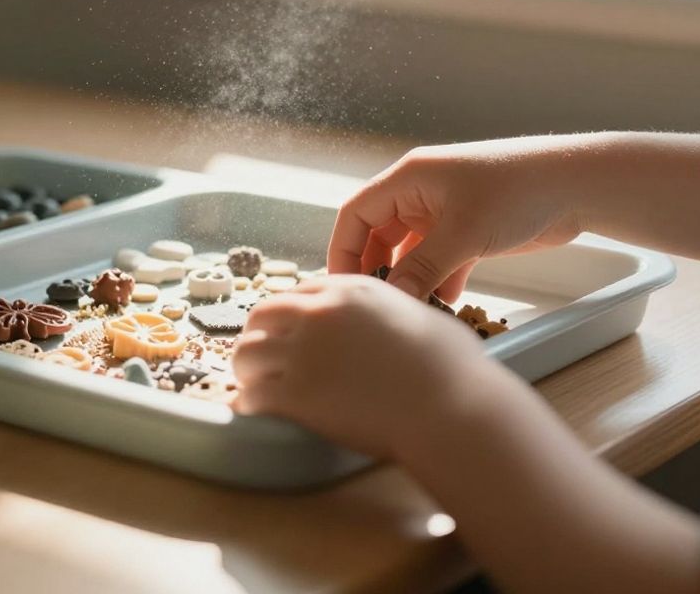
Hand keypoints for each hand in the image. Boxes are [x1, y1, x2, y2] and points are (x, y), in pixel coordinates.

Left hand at [231, 275, 500, 458]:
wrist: (451, 408)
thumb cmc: (452, 368)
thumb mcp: (422, 316)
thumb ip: (391, 311)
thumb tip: (391, 322)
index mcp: (350, 289)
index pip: (299, 293)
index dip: (290, 314)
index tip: (288, 332)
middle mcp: (320, 313)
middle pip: (263, 315)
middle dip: (258, 335)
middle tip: (261, 357)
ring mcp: (304, 352)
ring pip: (248, 352)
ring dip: (247, 369)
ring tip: (251, 385)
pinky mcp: (297, 393)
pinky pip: (254, 394)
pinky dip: (248, 402)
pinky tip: (252, 410)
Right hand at [327, 135, 592, 299]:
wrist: (577, 185)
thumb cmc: (519, 192)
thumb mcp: (463, 233)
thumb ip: (423, 268)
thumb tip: (391, 300)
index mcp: (409, 178)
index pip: (356, 213)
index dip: (344, 250)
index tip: (344, 289)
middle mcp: (421, 192)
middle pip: (378, 234)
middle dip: (376, 270)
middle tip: (378, 307)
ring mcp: (445, 211)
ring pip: (409, 251)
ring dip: (410, 280)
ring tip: (411, 310)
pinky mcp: (468, 229)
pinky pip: (439, 259)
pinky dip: (438, 281)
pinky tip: (446, 304)